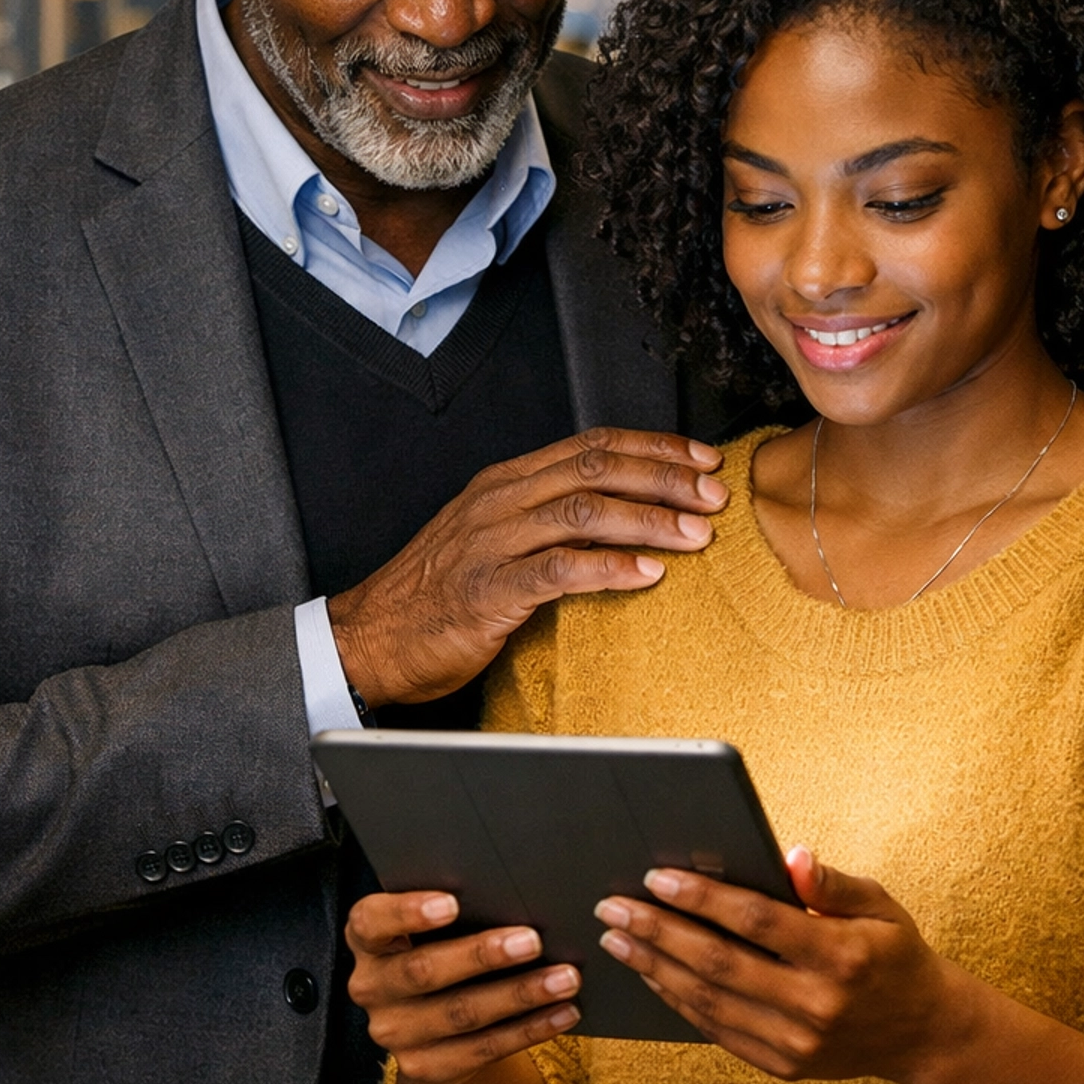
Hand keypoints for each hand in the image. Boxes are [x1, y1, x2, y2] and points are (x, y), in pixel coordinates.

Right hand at [329, 428, 725, 705]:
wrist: (369, 637)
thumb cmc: (438, 594)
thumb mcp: (493, 537)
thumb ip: (545, 520)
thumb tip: (621, 515)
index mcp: (505, 481)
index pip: (591, 445)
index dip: (653, 447)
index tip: (702, 460)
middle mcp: (500, 500)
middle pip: (596, 469)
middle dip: (665, 479)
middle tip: (714, 496)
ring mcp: (491, 542)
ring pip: (584, 512)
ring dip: (649, 520)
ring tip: (697, 534)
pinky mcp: (486, 590)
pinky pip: (558, 570)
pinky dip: (609, 568)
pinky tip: (648, 573)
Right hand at [345, 887, 579, 1083]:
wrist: (428, 1021)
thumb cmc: (440, 945)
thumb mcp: (431, 925)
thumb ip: (457, 906)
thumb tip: (516, 887)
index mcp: (368, 939)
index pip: (373, 921)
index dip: (408, 912)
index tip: (453, 902)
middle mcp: (371, 987)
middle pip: (424, 971)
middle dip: (482, 955)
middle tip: (533, 941)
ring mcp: (395, 1032)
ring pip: (461, 1013)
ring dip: (519, 995)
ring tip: (565, 979)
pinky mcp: (424, 1067)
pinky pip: (483, 1049)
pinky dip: (530, 1029)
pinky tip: (563, 1013)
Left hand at [594, 848, 949, 1083]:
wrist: (922, 1034)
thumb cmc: (893, 954)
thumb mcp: (879, 906)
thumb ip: (832, 883)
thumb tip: (790, 856)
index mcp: (842, 956)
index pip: (757, 921)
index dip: (703, 898)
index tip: (657, 876)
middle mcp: (816, 1004)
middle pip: (720, 962)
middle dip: (658, 931)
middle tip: (612, 906)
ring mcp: (797, 1043)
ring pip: (709, 1001)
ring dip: (655, 968)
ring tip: (616, 939)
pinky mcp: (783, 1066)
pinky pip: (717, 1031)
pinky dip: (678, 1001)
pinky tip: (651, 974)